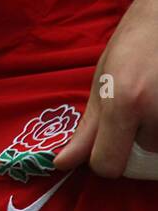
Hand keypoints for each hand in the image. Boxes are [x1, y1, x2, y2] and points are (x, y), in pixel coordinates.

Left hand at [56, 0, 157, 177]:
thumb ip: (87, 128)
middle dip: (140, 133)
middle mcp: (156, 111)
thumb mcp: (101, 82)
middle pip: (143, 152)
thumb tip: (62, 163)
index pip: (108, 165)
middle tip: (142, 98)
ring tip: (157, 93)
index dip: (104, 158)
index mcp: (123, 103)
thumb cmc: (133, 45)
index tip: (107, 141)